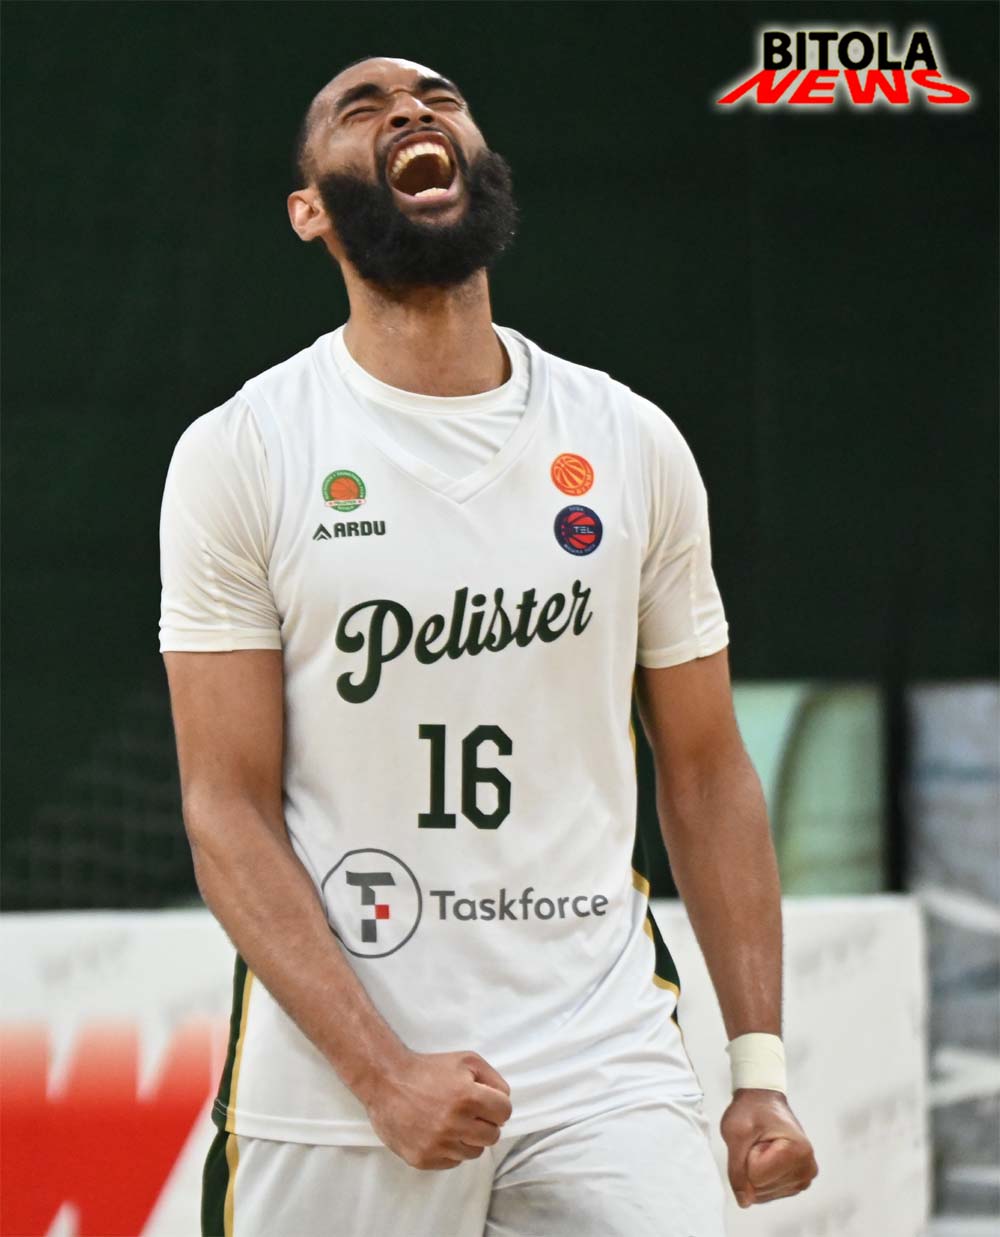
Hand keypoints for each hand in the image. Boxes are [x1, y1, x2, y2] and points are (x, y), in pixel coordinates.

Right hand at [363, 1049, 512, 1170]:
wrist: (386, 1082)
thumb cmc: (428, 1069)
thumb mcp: (466, 1060)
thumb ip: (493, 1078)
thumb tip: (504, 1100)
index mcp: (467, 1097)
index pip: (504, 1112)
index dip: (497, 1106)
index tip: (486, 1103)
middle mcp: (454, 1124)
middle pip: (492, 1136)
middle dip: (485, 1123)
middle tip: (470, 1113)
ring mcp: (438, 1144)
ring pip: (474, 1152)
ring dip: (468, 1138)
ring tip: (452, 1122)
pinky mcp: (424, 1159)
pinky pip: (453, 1162)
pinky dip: (450, 1149)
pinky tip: (438, 1132)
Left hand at [720, 1089, 817, 1207]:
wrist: (762, 1098)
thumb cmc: (750, 1109)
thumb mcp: (735, 1133)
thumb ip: (737, 1170)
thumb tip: (744, 1202)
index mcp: (797, 1151)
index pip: (755, 1176)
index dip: (747, 1156)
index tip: (756, 1137)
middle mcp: (807, 1167)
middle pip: (760, 1188)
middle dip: (750, 1165)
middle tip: (758, 1141)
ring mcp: (805, 1177)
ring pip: (763, 1193)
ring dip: (755, 1171)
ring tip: (763, 1146)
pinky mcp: (798, 1182)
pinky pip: (769, 1192)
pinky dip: (761, 1177)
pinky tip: (767, 1156)